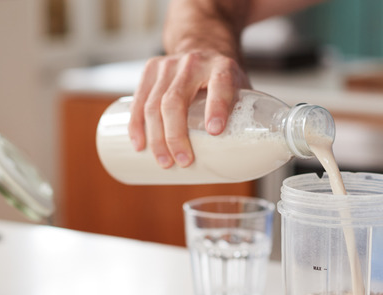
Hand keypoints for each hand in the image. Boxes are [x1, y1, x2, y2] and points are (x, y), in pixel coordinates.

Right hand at [127, 49, 250, 168]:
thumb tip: (246, 158)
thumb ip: (243, 115)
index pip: (219, 84)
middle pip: (176, 100)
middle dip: (176, 135)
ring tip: (164, 162)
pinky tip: (139, 144)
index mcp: (222, 67)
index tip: (215, 131)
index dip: (217, 107)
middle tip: (183, 161)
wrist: (202, 45)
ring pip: (154, 104)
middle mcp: (194, 62)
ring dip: (156, 138)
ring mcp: (168, 65)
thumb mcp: (240, 88)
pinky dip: (137, 125)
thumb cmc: (223, 78)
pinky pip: (138, 100)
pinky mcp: (150, 69)